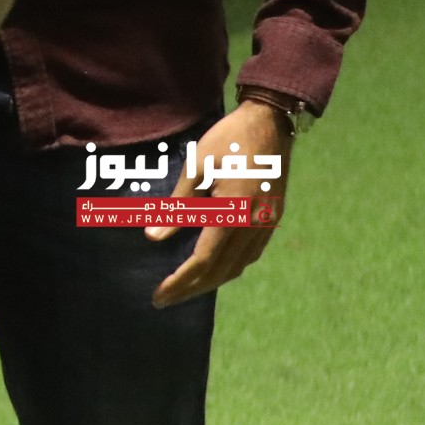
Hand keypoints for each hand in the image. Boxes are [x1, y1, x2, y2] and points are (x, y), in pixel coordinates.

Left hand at [151, 99, 291, 307]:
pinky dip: (228, 267)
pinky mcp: (271, 219)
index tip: (159, 295)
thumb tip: (153, 237)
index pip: (203, 262)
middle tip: (164, 300)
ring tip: (184, 288)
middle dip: (191, 289)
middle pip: (221, 271)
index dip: (180, 282)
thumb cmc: (227, 141)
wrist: (270, 124)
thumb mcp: (195, 168)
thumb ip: (177, 205)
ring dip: (211, 281)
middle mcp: (253, 227)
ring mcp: (266, 225)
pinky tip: (213, 267)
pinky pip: (249, 254)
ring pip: (238, 266)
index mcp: (232, 215)